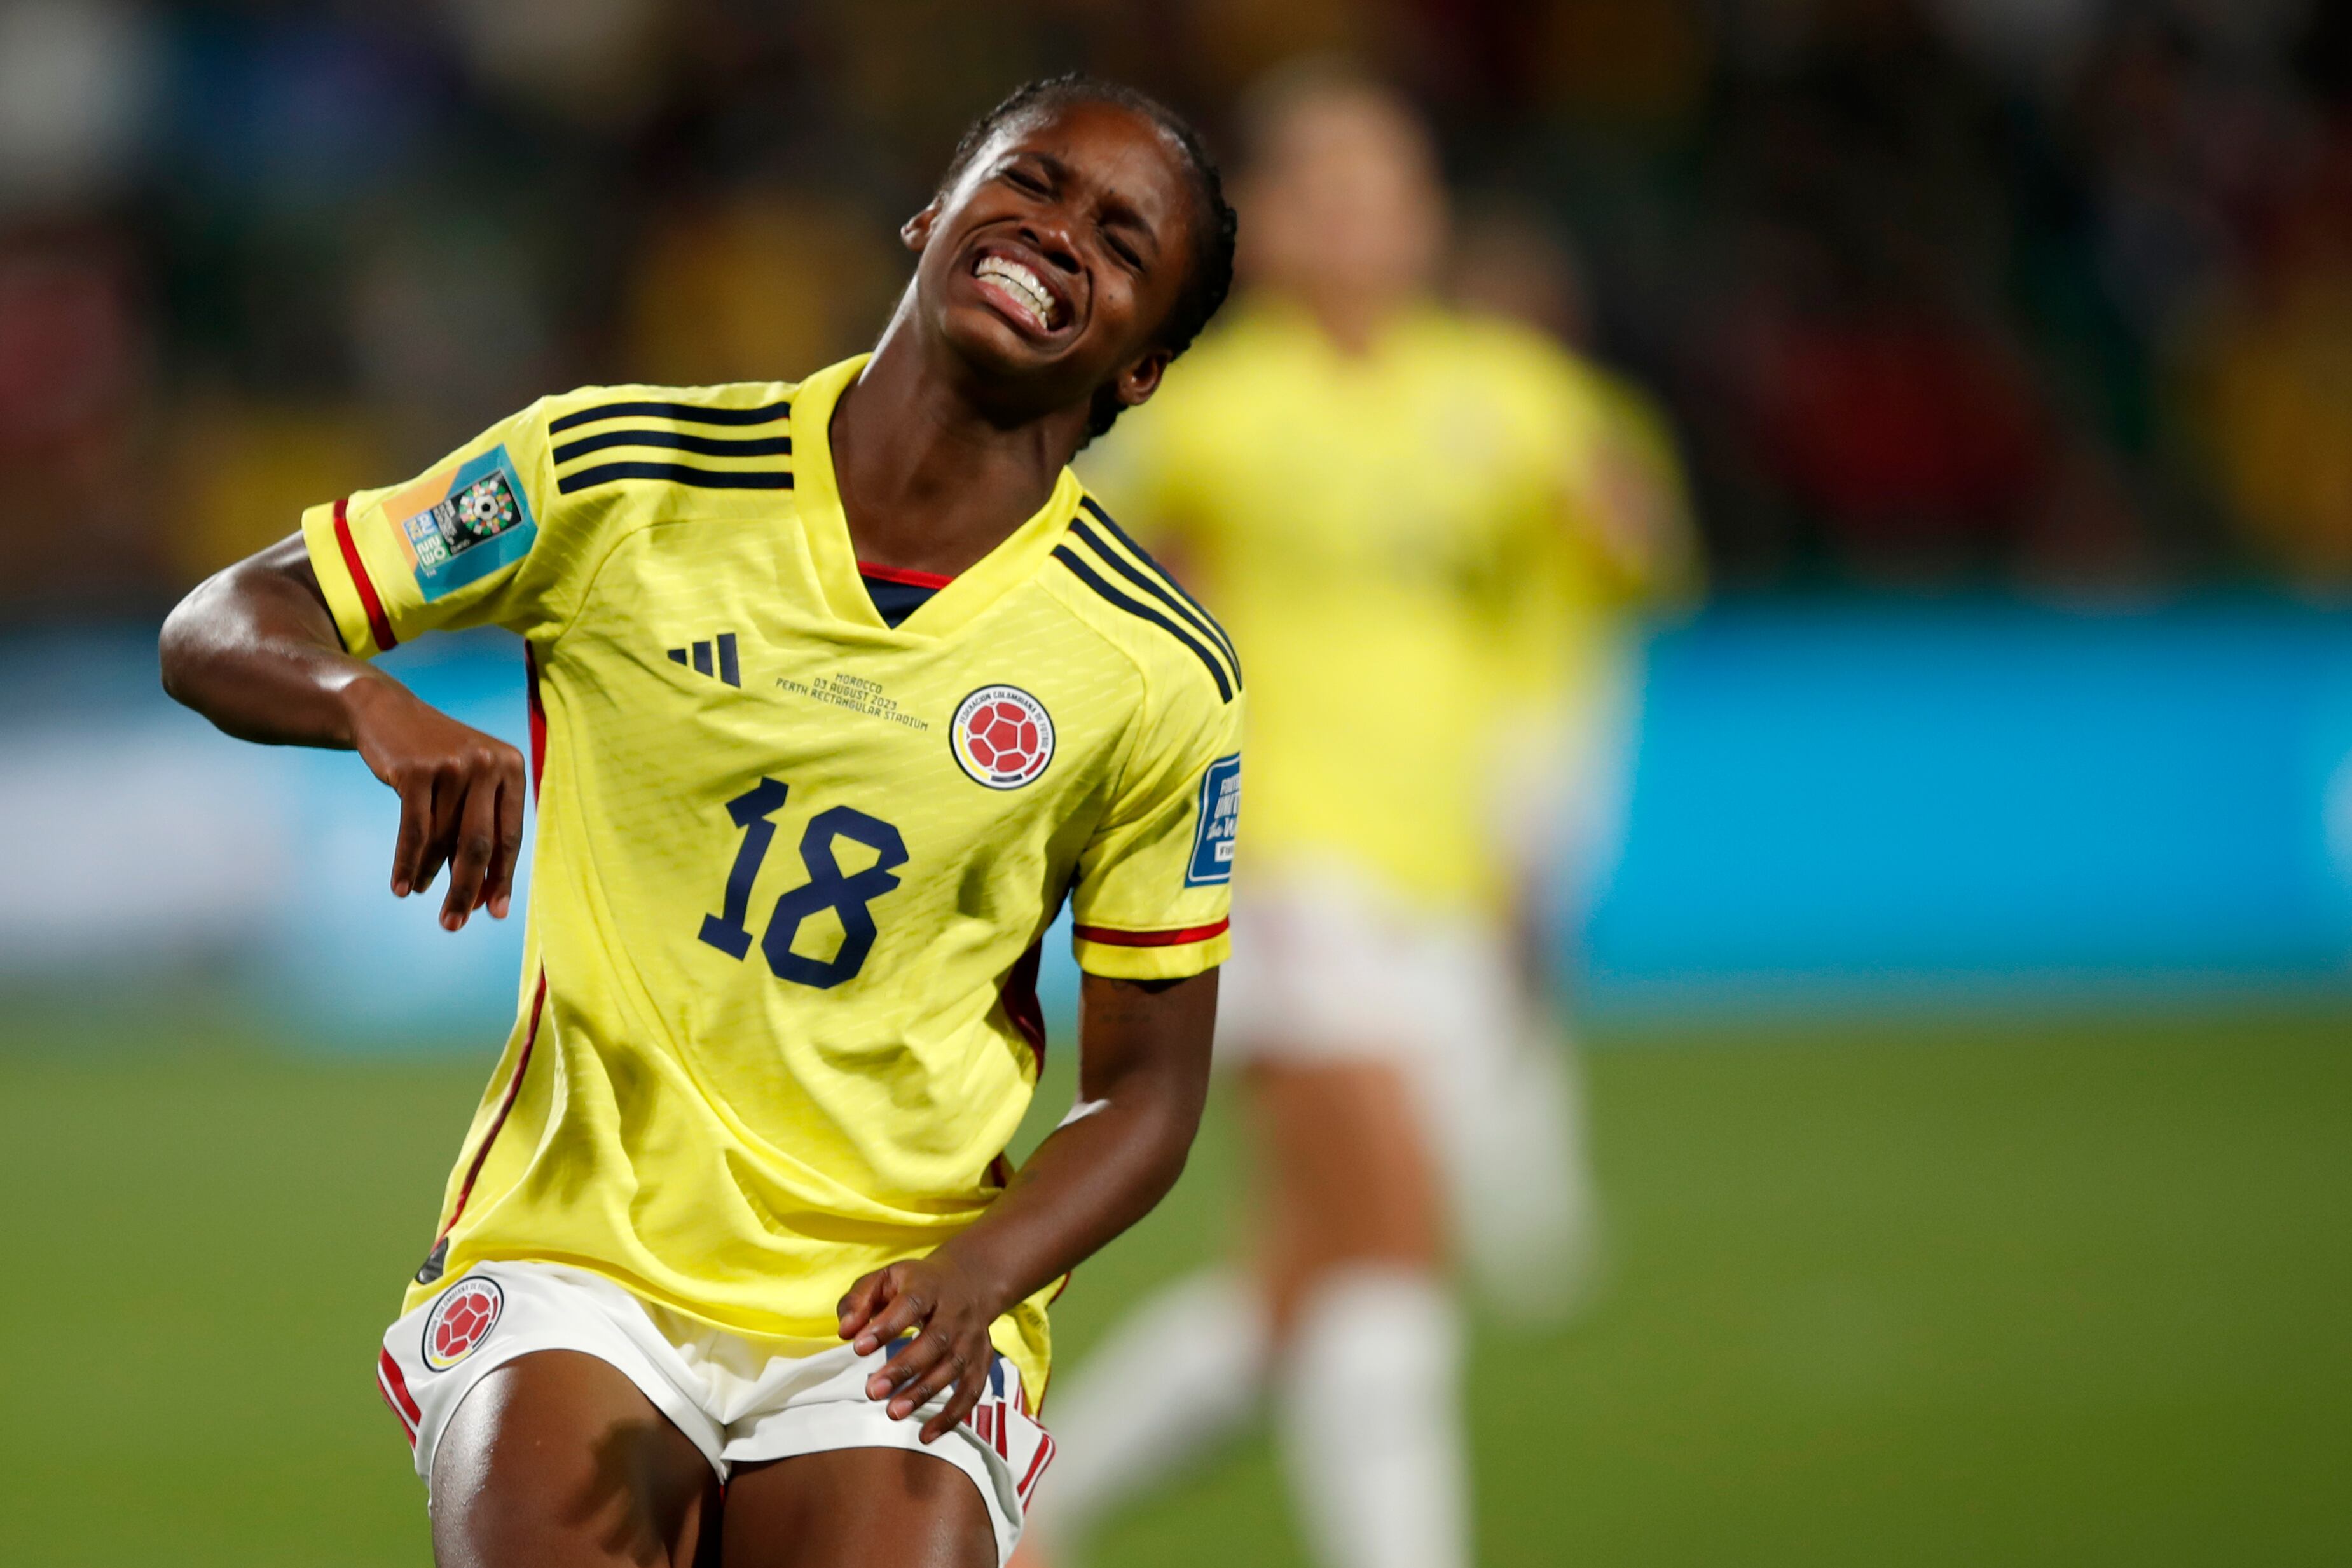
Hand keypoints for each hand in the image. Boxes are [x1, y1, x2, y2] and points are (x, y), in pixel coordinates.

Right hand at [343, 676, 526, 930]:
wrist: (387, 713)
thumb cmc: (436, 762)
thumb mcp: (469, 786)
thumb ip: (479, 832)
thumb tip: (482, 897)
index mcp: (512, 768)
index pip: (511, 836)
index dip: (502, 878)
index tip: (495, 913)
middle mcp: (489, 764)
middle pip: (480, 844)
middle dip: (467, 889)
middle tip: (454, 924)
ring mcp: (453, 765)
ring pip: (443, 840)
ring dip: (429, 875)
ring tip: (420, 893)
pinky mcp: (417, 770)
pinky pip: (414, 832)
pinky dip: (406, 863)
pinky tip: (401, 887)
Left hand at [837, 1253, 1003, 1443]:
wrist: (972, 1280)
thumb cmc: (917, 1284)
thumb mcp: (885, 1278)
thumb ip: (859, 1301)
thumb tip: (845, 1332)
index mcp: (929, 1286)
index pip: (911, 1303)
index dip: (886, 1326)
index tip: (859, 1347)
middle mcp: (956, 1312)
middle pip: (935, 1340)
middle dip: (904, 1368)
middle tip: (872, 1391)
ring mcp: (972, 1338)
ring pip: (953, 1367)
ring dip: (924, 1393)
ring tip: (892, 1413)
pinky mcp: (981, 1360)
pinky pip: (971, 1392)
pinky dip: (951, 1416)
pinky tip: (925, 1435)